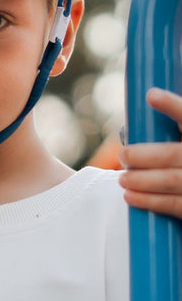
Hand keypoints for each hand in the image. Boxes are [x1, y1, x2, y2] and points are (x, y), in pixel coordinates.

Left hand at [119, 87, 181, 218]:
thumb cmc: (178, 158)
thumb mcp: (176, 137)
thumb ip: (163, 130)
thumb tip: (134, 118)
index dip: (172, 105)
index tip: (151, 95)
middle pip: (174, 154)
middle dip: (144, 156)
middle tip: (125, 155)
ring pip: (173, 180)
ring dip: (142, 180)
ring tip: (123, 179)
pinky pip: (175, 204)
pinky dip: (150, 201)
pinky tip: (130, 197)